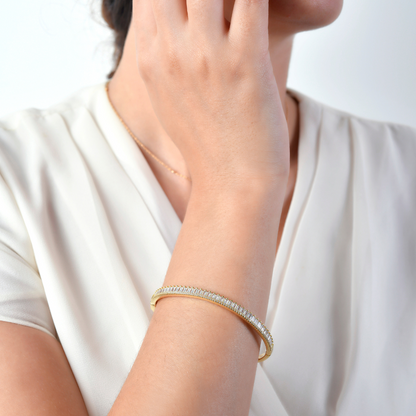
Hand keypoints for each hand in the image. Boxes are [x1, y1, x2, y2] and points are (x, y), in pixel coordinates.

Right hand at [133, 0, 289, 187]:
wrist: (234, 184)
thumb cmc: (210, 146)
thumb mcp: (172, 102)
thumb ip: (165, 60)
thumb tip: (172, 36)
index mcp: (150, 59)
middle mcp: (170, 51)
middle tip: (218, 0)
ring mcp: (205, 55)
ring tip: (238, 3)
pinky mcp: (244, 61)